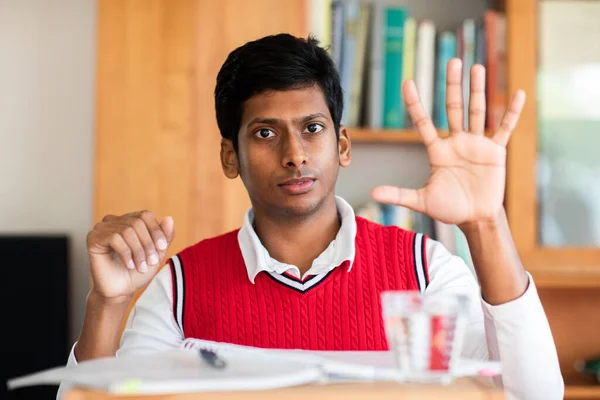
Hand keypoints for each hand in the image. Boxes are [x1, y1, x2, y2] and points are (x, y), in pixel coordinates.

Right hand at [86, 211, 174, 300]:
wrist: (120, 291)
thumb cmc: (138, 271)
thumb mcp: (157, 253)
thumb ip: (165, 236)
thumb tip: (169, 218)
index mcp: (130, 220)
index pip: (145, 215)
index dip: (156, 230)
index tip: (162, 248)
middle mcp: (115, 221)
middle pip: (137, 222)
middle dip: (148, 244)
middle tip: (152, 262)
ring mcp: (102, 228)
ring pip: (127, 231)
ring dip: (138, 251)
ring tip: (141, 267)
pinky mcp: (93, 238)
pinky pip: (114, 238)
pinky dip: (126, 253)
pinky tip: (129, 265)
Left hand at [371, 58, 525, 225]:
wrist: (475, 218)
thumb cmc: (448, 208)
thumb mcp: (422, 201)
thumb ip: (399, 195)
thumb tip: (372, 192)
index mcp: (437, 151)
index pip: (423, 122)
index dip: (415, 103)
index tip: (407, 82)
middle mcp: (456, 142)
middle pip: (453, 108)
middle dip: (453, 85)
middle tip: (453, 61)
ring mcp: (476, 144)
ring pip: (477, 111)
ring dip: (478, 90)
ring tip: (477, 67)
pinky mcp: (495, 151)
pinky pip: (505, 128)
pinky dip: (512, 112)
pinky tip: (518, 93)